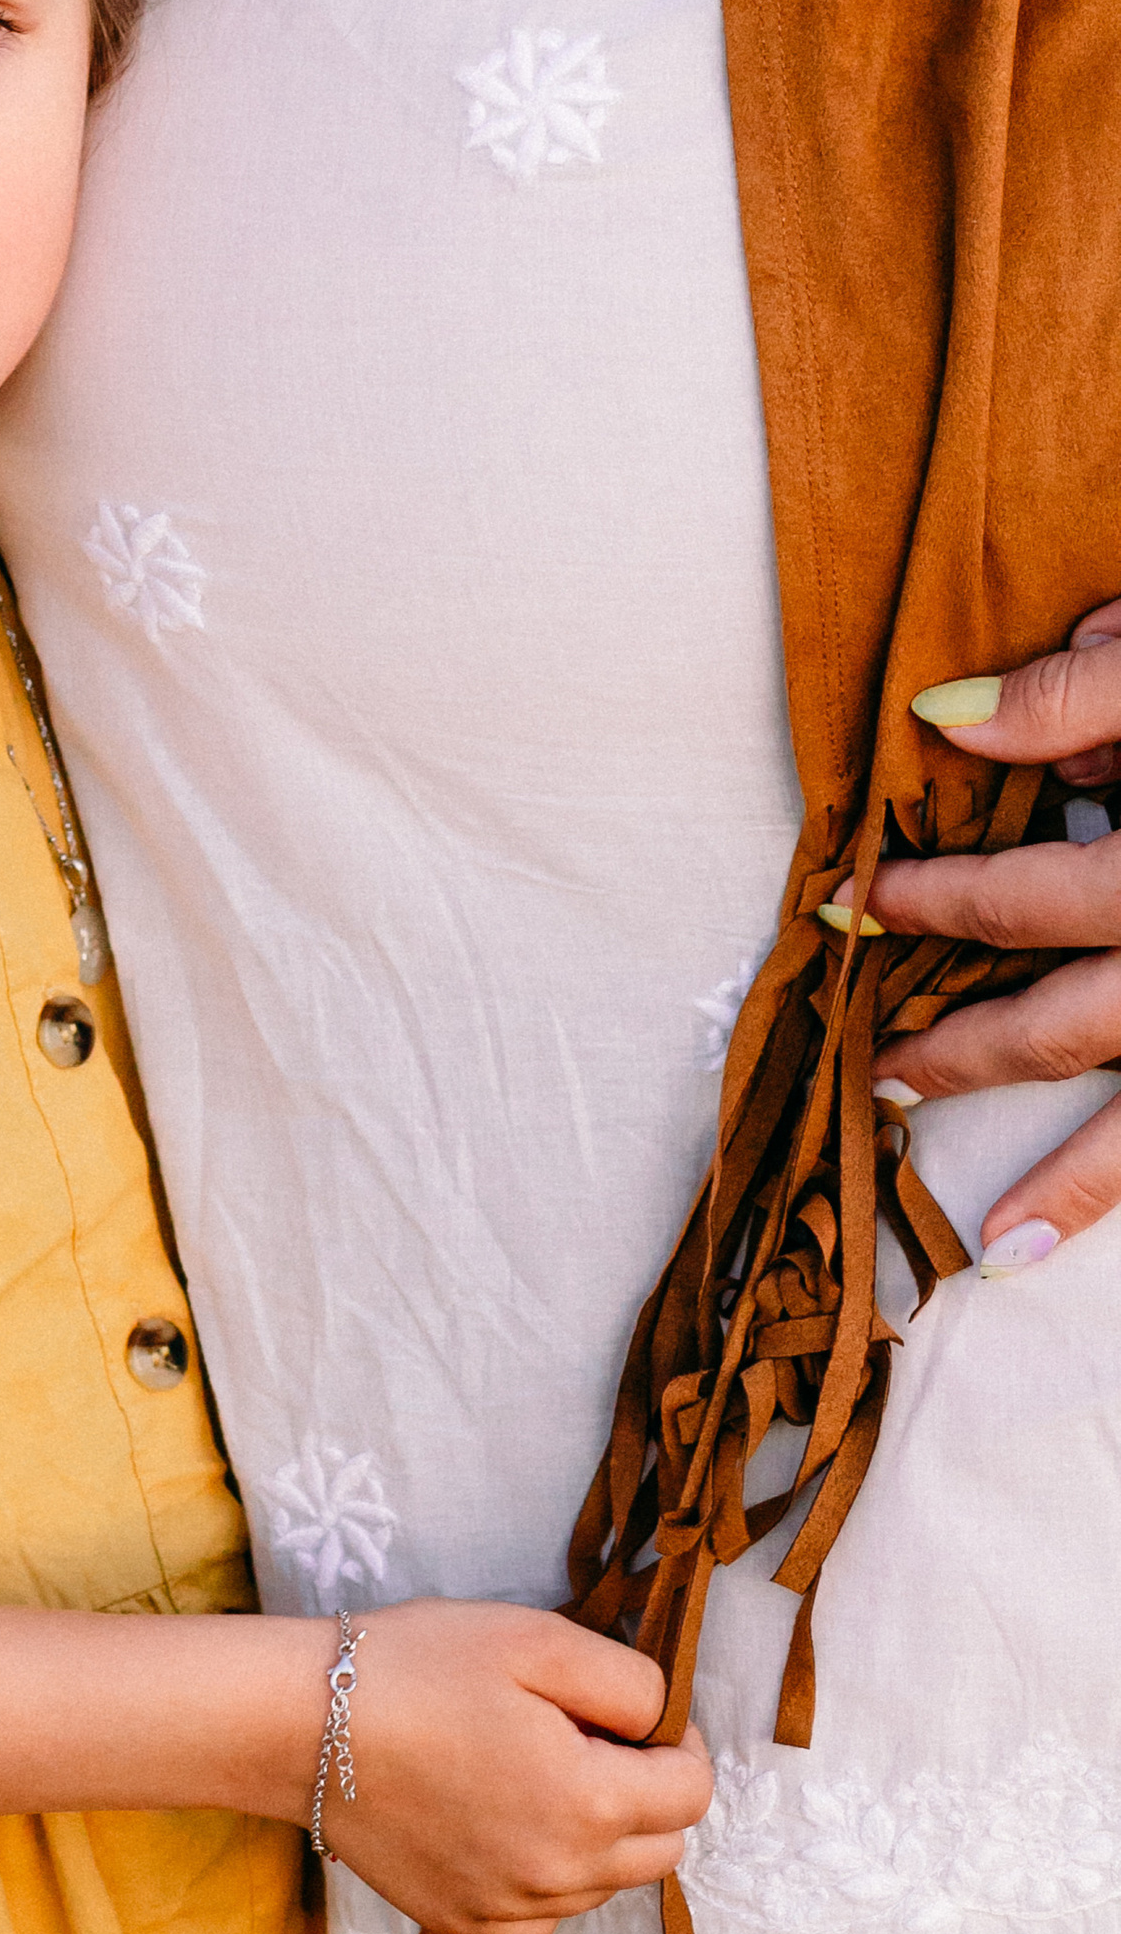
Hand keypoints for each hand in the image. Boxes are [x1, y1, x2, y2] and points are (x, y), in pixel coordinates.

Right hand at [328, 1601, 711, 1933]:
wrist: (303, 1725)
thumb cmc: (417, 1668)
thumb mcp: (534, 1640)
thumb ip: (628, 1682)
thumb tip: (664, 1721)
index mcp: (590, 1803)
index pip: (693, 1794)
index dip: (680, 1745)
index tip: (638, 1715)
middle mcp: (562, 1876)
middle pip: (661, 1851)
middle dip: (646, 1794)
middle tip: (585, 1736)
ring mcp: (511, 1910)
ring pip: (604, 1885)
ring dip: (598, 1835)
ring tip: (533, 1770)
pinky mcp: (464, 1925)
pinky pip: (544, 1915)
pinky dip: (545, 1875)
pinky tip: (500, 1821)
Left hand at [858, 603, 1120, 1264]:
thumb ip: (1088, 688)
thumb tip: (945, 717)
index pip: (1017, 900)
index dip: (922, 903)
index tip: (845, 907)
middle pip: (1058, 1033)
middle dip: (960, 1053)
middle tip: (878, 1068)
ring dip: (1068, 1184)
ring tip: (990, 1235)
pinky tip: (1070, 1245)